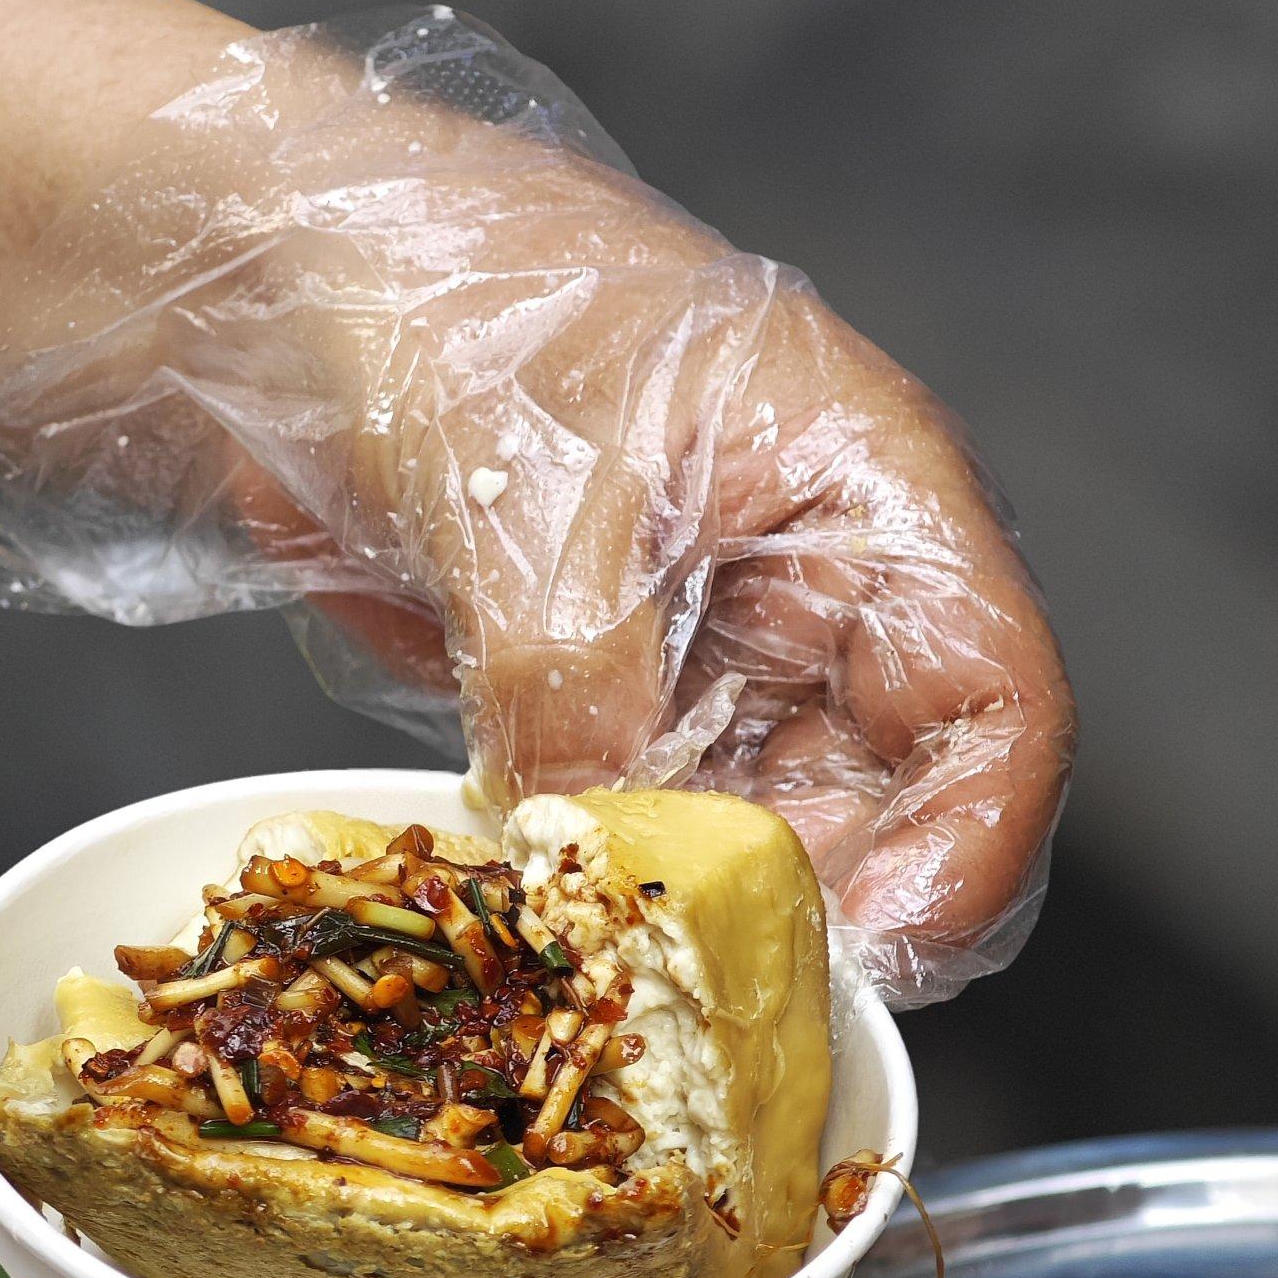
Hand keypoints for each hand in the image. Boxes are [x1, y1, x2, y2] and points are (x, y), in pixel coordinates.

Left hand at [221, 129, 1071, 1002]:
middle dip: (818, 908)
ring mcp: (710, 652)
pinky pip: (647, 830)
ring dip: (702, 914)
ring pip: (765, 838)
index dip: (968, 841)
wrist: (283, 284)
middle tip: (713, 994)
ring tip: (617, 969)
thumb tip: (591, 842)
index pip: (994, 695)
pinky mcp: (609, 705)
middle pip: (893, 802)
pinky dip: (608, 886)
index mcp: (862, 486)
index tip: (879, 953)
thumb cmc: (440, 295)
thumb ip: (576, 678)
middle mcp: (813, 585)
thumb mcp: (529, 487)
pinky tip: (546, 917)